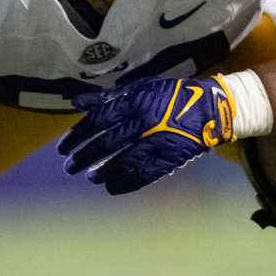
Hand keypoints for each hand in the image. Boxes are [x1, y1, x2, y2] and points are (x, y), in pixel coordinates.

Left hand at [58, 75, 234, 194]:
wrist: (212, 109)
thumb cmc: (172, 96)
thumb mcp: (140, 88)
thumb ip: (109, 97)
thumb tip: (77, 102)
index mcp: (136, 101)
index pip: (98, 120)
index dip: (78, 135)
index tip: (63, 147)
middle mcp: (145, 121)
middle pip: (107, 143)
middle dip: (84, 156)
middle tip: (69, 166)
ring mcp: (158, 142)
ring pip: (123, 161)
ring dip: (102, 172)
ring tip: (90, 177)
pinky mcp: (170, 158)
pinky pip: (144, 174)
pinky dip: (126, 182)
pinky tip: (112, 187)